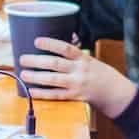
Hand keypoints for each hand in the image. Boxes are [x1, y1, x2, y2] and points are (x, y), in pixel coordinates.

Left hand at [17, 36, 136, 117]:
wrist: (115, 92)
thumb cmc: (100, 73)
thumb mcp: (90, 59)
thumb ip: (74, 54)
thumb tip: (56, 42)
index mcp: (83, 58)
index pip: (65, 48)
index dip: (50, 44)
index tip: (36, 41)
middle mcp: (79, 71)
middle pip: (55, 64)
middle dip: (37, 61)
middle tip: (22, 59)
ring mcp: (76, 85)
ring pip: (53, 80)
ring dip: (36, 77)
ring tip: (24, 74)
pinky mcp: (74, 97)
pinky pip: (56, 95)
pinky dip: (42, 93)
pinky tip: (31, 91)